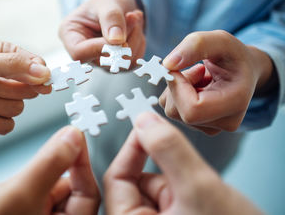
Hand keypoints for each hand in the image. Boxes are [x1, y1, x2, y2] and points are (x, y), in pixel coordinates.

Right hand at [0, 126, 99, 214]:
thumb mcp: (21, 192)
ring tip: (32, 168)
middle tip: (59, 141)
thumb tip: (73, 137)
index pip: (87, 194)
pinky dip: (30, 177)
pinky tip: (19, 179)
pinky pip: (35, 187)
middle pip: (71, 189)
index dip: (83, 164)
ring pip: (52, 186)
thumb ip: (50, 164)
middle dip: (61, 166)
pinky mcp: (21, 210)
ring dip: (43, 171)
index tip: (77, 139)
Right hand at [59, 0, 145, 66]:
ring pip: (123, 62)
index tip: (119, 35)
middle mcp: (85, 53)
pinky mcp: (117, 64)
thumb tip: (118, 40)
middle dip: (125, 38)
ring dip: (135, 38)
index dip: (101, 47)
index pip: (79, 53)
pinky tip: (136, 28)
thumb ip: (110, 18)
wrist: (118, 4)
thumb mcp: (107, 2)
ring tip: (134, 17)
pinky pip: (134, 61)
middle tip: (133, 15)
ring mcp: (101, 61)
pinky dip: (140, 42)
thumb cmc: (106, 1)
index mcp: (70, 36)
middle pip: (104, 60)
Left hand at [104, 112, 262, 214]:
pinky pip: (172, 195)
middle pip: (138, 182)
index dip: (131, 148)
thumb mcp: (199, 189)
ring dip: (180, 182)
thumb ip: (169, 151)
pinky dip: (188, 190)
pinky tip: (207, 203)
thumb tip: (144, 121)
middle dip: (166, 173)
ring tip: (205, 199)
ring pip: (157, 187)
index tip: (146, 126)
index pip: (116, 179)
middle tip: (188, 174)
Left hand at [159, 30, 272, 134]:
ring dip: (177, 88)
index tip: (183, 68)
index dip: (178, 87)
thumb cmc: (233, 55)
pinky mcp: (199, 126)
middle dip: (177, 86)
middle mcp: (225, 122)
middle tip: (197, 69)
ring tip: (200, 76)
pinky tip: (196, 86)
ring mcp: (212, 128)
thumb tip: (167, 65)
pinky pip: (173, 110)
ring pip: (172, 111)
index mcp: (236, 103)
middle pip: (177, 111)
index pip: (192, 109)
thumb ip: (195, 45)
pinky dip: (176, 94)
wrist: (243, 70)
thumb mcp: (219, 40)